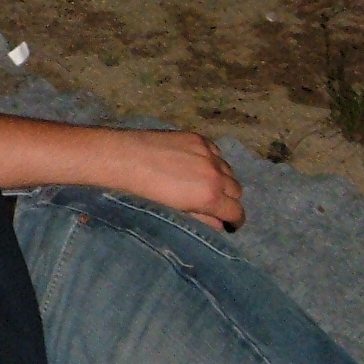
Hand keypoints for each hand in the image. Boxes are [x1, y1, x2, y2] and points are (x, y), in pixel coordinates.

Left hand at [105, 129, 244, 231]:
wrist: (126, 160)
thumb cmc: (146, 194)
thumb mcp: (176, 213)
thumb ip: (202, 220)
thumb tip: (220, 225)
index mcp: (210, 196)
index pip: (237, 212)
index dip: (236, 220)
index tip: (231, 222)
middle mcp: (215, 174)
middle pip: (236, 190)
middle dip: (229, 199)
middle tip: (214, 202)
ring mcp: (208, 153)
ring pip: (228, 170)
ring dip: (222, 179)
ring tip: (204, 182)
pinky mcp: (198, 138)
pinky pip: (216, 151)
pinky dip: (212, 160)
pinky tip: (196, 163)